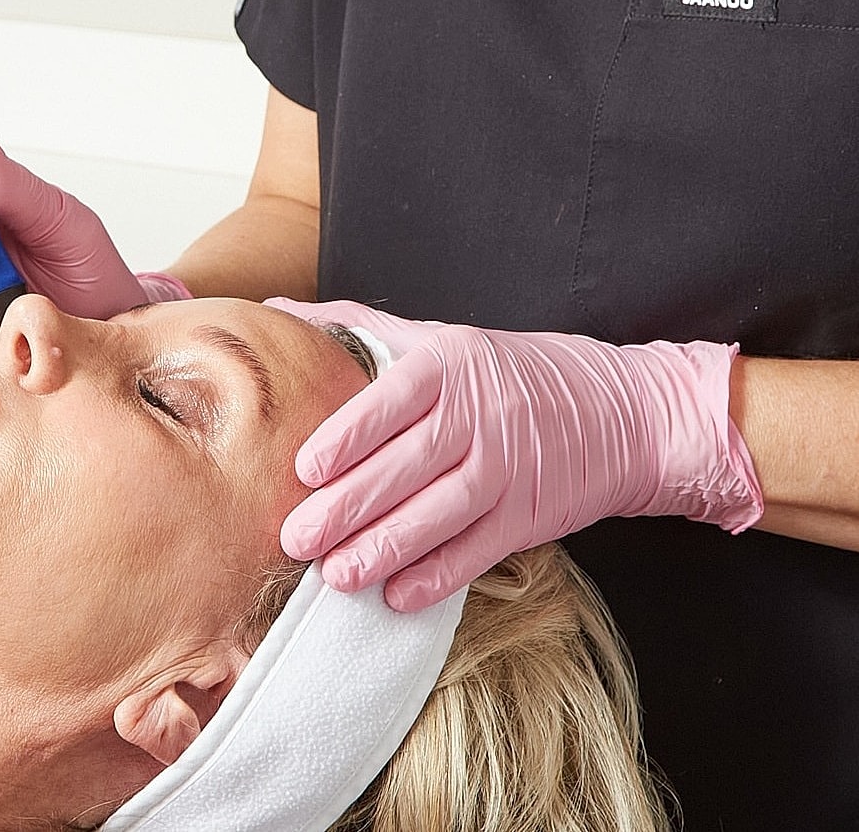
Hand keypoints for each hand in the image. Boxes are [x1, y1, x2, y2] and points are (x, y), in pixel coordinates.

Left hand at [264, 299, 763, 610]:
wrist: (628, 414)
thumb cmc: (512, 374)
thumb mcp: (445, 338)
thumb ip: (361, 328)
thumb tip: (277, 310)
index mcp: (451, 365)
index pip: (391, 401)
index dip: (347, 437)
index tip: (304, 469)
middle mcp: (481, 415)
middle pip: (407, 465)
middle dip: (348, 507)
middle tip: (296, 538)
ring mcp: (508, 469)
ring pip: (439, 514)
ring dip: (384, 549)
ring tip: (335, 574)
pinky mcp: (529, 517)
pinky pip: (477, 551)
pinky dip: (437, 577)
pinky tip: (396, 595)